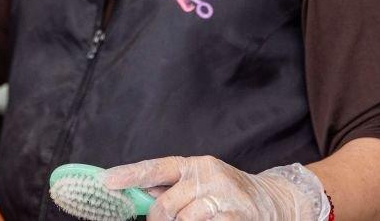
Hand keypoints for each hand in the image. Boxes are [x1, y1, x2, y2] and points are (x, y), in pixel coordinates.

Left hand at [104, 156, 328, 220]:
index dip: (129, 175)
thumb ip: (170, 186)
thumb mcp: (198, 181)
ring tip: (196, 219)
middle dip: (159, 220)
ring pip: (184, 220)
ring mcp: (224, 198)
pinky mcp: (237, 218)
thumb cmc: (226, 192)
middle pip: (165, 206)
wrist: (274, 201)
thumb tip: (136, 190)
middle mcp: (208, 176)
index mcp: (194, 165)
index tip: (105, 182)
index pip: (155, 168)